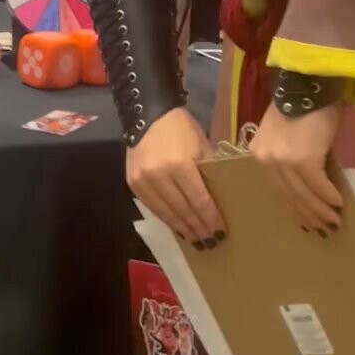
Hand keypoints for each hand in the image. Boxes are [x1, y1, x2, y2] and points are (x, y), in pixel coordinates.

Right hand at [126, 107, 224, 247]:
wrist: (147, 113)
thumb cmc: (181, 128)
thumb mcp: (201, 146)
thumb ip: (209, 171)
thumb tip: (221, 199)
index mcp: (180, 165)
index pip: (199, 200)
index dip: (210, 219)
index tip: (221, 232)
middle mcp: (159, 176)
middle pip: (183, 210)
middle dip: (198, 228)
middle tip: (210, 242)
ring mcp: (143, 181)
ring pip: (166, 213)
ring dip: (183, 228)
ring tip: (196, 240)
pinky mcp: (133, 183)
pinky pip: (153, 208)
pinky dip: (167, 219)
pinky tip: (178, 227)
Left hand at [248, 101, 343, 233]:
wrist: (309, 85)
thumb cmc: (303, 105)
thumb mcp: (288, 133)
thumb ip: (291, 156)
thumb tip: (310, 180)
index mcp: (259, 154)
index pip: (276, 188)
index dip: (293, 206)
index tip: (305, 221)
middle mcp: (267, 160)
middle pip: (289, 195)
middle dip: (308, 213)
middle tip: (323, 228)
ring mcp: (283, 162)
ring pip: (303, 194)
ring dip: (321, 210)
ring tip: (334, 221)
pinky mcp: (303, 160)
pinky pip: (318, 185)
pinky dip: (330, 196)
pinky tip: (340, 203)